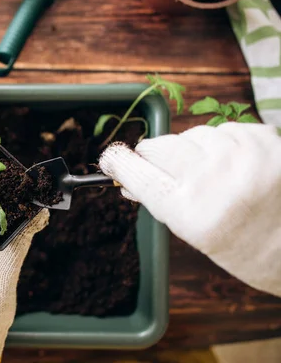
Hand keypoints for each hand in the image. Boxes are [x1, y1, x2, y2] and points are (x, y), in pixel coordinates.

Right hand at [99, 123, 280, 296]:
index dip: (118, 162)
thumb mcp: (194, 231)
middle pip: (159, 146)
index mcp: (189, 211)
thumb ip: (160, 199)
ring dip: (194, 149)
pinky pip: (225, 129)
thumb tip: (126, 176)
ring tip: (214, 173)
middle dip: (156, 155)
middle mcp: (213, 180)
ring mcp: (242, 155)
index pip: (137, 173)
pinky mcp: (264, 139)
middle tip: (168, 170)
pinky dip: (224, 144)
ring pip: (193, 134)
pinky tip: (236, 165)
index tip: (110, 158)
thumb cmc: (242, 245)